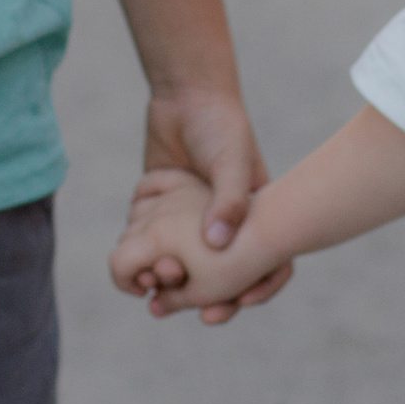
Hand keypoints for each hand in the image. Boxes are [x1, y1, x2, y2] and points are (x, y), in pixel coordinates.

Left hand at [142, 87, 293, 322]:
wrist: (185, 94)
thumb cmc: (221, 125)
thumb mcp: (231, 160)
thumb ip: (229, 200)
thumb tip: (216, 245)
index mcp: (251, 215)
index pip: (267, 261)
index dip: (259, 287)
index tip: (241, 303)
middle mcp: (221, 223)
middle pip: (220, 274)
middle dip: (209, 295)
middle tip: (197, 309)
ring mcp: (188, 218)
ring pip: (181, 262)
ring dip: (170, 278)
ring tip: (157, 284)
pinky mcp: (160, 207)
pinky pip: (150, 240)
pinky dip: (144, 252)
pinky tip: (137, 259)